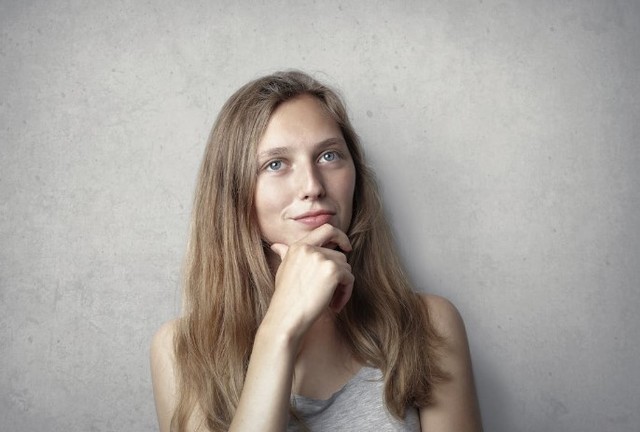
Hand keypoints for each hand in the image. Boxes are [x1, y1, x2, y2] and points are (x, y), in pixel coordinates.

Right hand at [266, 224, 353, 340]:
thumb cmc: (285, 299)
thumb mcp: (283, 271)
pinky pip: (349, 279)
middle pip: (340, 255)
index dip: (340, 236)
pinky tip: (334, 306)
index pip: (326, 229)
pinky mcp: (333, 271)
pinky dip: (346, 293)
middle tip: (333, 291)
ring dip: (343, 286)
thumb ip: (286, 255)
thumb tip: (277, 246)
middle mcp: (309, 248)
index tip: (346, 248)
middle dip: (340, 274)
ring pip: (346, 268)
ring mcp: (322, 258)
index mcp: (297, 246)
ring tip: (331, 301)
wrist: (286, 318)